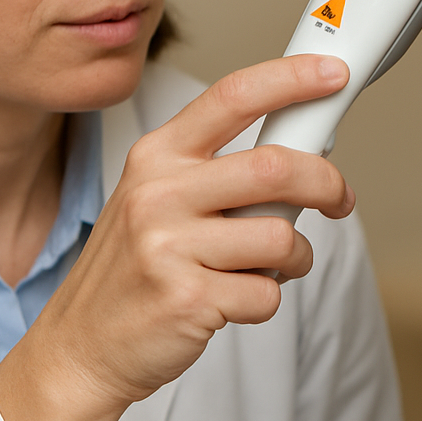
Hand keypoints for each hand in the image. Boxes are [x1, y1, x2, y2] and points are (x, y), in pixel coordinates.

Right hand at [0, 54, 353, 420]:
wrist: (81, 346)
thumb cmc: (134, 270)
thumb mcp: (158, 200)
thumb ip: (217, 171)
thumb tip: (303, 149)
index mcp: (157, 156)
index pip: (232, 97)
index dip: (292, 79)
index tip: (334, 74)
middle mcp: (159, 193)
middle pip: (275, 167)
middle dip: (326, 183)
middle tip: (339, 198)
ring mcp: (169, 246)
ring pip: (280, 237)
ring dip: (296, 258)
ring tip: (271, 267)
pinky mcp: (187, 298)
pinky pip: (267, 293)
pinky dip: (265, 299)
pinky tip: (234, 301)